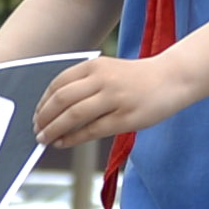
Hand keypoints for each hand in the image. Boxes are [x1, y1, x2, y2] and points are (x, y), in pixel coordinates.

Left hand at [34, 53, 197, 151]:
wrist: (172, 78)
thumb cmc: (136, 78)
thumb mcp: (108, 70)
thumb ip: (84, 83)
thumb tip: (54, 108)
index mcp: (94, 65)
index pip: (58, 84)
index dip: (42, 102)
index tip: (36, 115)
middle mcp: (102, 80)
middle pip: (61, 100)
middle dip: (44, 117)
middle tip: (36, 129)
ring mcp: (114, 98)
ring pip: (73, 115)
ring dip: (54, 129)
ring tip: (45, 139)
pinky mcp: (125, 118)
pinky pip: (92, 130)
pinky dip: (73, 138)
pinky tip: (63, 142)